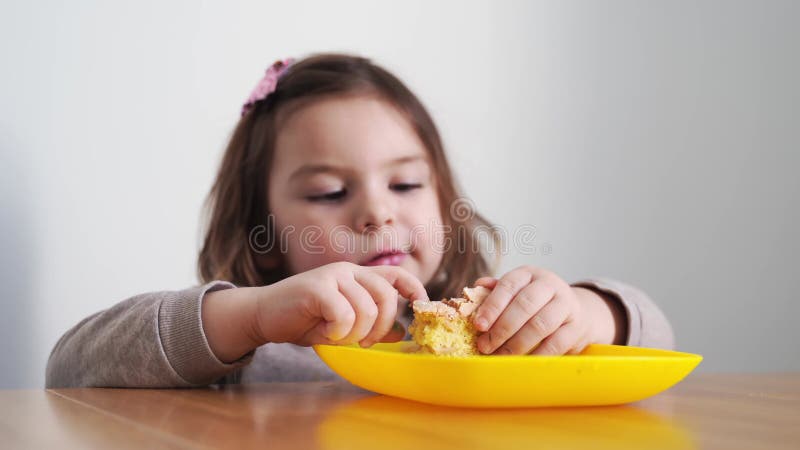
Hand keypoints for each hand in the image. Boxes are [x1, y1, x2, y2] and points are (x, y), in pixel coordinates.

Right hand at [253, 262, 427, 347]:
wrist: (263, 315)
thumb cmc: (303, 319)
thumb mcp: (342, 325)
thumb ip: (370, 325)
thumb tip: (401, 333)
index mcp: (358, 277)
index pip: (397, 274)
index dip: (414, 289)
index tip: (420, 308)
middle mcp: (348, 271)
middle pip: (386, 296)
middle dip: (381, 326)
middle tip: (365, 343)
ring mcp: (332, 276)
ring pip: (366, 309)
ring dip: (356, 333)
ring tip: (338, 336)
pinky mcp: (316, 287)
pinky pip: (343, 313)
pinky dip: (339, 331)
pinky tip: (326, 332)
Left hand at [472, 266, 606, 355]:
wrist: (576, 313)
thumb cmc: (536, 303)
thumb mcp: (517, 292)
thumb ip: (496, 291)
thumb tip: (476, 286)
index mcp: (529, 274)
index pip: (509, 285)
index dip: (492, 306)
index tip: (478, 325)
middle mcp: (549, 285)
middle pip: (525, 305)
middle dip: (502, 328)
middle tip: (485, 346)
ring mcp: (566, 305)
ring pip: (540, 325)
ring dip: (517, 344)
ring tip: (500, 355)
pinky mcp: (576, 327)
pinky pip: (556, 343)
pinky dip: (536, 355)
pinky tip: (522, 362)